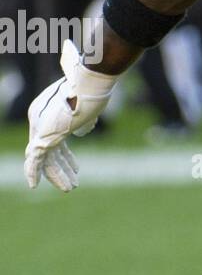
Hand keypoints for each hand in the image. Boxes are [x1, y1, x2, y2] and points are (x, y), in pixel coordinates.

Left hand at [25, 39, 119, 191]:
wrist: (89, 85)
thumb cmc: (94, 91)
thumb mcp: (90, 107)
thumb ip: (85, 119)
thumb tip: (84, 130)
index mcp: (51, 111)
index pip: (57, 139)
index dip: (67, 156)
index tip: (77, 168)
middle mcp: (42, 119)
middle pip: (51, 150)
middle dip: (63, 167)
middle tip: (74, 182)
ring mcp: (41, 127)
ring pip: (45, 157)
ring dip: (56, 174)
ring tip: (70, 188)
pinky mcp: (42, 135)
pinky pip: (35, 159)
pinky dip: (33, 172)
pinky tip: (34, 185)